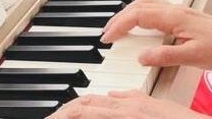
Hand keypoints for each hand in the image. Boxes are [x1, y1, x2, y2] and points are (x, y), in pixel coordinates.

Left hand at [48, 90, 209, 118]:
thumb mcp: (157, 104)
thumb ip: (133, 98)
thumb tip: (112, 94)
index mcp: (126, 105)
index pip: (87, 103)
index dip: (67, 109)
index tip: (54, 115)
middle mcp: (122, 113)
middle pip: (80, 110)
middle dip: (60, 115)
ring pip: (87, 117)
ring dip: (68, 117)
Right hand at [101, 0, 211, 69]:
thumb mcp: (193, 57)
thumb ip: (166, 56)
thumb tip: (142, 57)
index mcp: (174, 18)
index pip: (139, 15)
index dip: (120, 25)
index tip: (108, 37)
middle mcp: (175, 11)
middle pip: (139, 5)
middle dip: (120, 17)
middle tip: (107, 33)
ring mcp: (180, 12)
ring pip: (148, 4)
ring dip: (130, 13)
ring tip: (119, 28)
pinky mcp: (184, 16)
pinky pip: (156, 8)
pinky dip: (141, 14)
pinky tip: (142, 25)